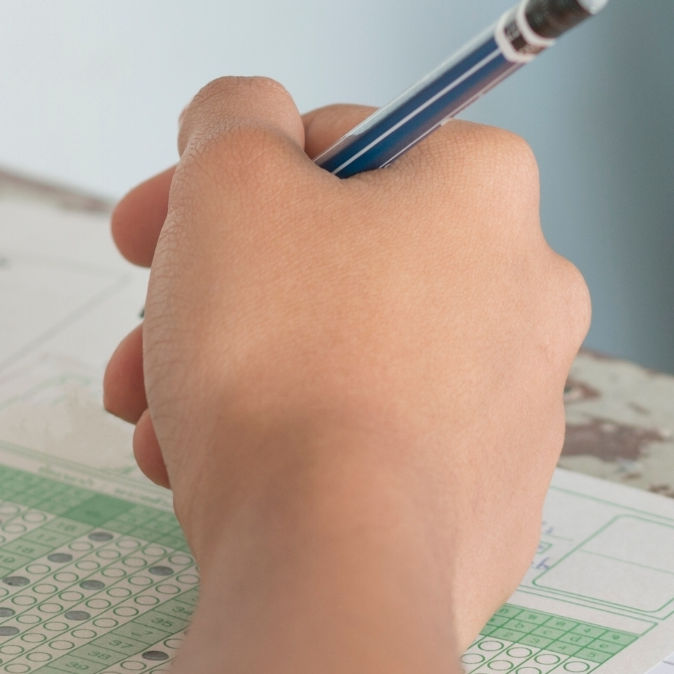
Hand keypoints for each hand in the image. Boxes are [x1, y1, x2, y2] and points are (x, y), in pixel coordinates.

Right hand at [105, 78, 589, 673]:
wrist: (330, 560)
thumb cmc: (284, 353)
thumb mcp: (228, 177)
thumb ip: (233, 112)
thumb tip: (245, 115)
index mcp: (485, 191)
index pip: (341, 142)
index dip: (228, 173)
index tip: (155, 222)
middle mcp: (527, 291)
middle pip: (336, 255)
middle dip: (217, 283)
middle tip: (146, 316)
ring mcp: (514, 407)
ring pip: (340, 352)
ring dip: (233, 363)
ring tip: (156, 410)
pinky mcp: (486, 502)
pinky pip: (367, 441)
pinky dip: (288, 439)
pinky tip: (209, 465)